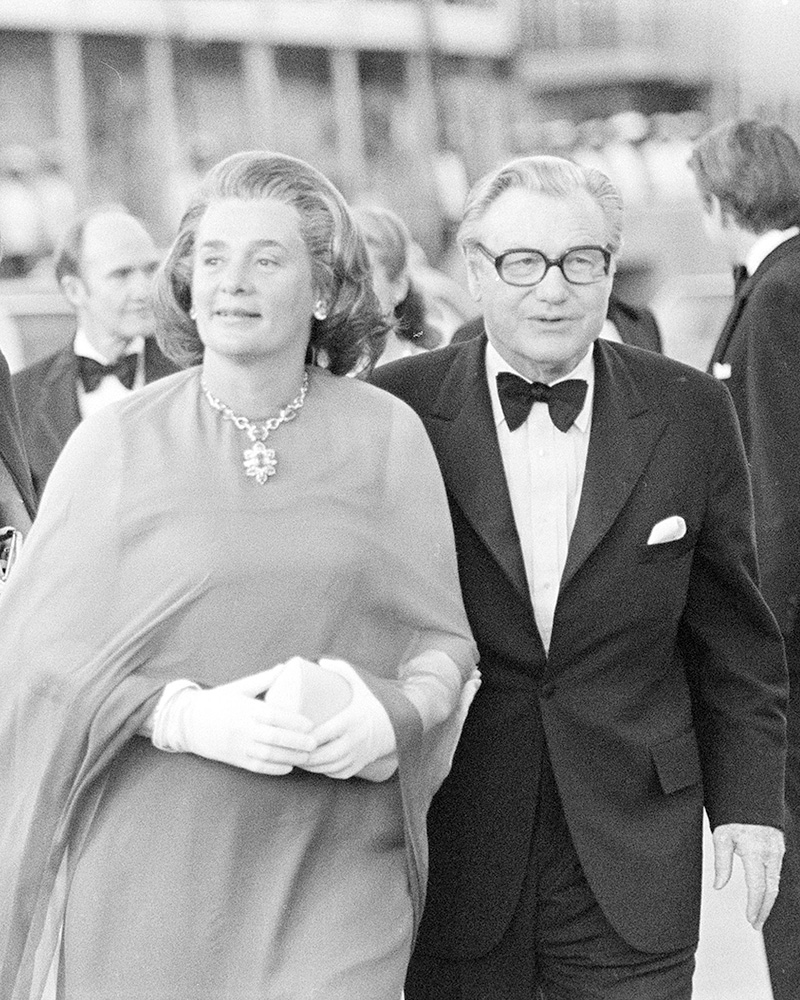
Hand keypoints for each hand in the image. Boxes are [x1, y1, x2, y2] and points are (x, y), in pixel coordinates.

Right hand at [163, 667, 316, 773]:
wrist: (188, 722)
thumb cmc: (217, 701)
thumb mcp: (239, 687)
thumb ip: (262, 680)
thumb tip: (285, 667)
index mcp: (245, 709)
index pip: (273, 716)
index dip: (293, 721)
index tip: (310, 724)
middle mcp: (242, 729)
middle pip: (273, 738)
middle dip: (296, 742)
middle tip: (315, 743)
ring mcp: (238, 746)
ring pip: (268, 755)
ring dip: (290, 757)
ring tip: (307, 756)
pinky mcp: (234, 759)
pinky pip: (257, 766)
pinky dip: (274, 768)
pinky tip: (289, 767)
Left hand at [303, 658, 396, 779]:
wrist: (398, 726)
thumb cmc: (373, 703)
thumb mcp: (360, 684)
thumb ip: (342, 670)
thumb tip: (320, 662)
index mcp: (351, 721)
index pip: (322, 733)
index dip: (304, 737)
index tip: (292, 732)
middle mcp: (354, 741)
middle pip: (322, 754)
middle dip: (303, 754)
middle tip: (289, 747)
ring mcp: (357, 756)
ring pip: (328, 767)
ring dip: (310, 765)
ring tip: (295, 756)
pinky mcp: (359, 766)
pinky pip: (337, 774)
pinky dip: (323, 771)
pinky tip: (312, 766)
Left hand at [713, 822, 784, 929]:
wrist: (749, 794)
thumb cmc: (733, 813)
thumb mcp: (721, 836)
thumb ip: (722, 863)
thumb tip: (719, 885)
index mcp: (755, 851)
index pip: (758, 887)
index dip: (755, 907)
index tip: (751, 919)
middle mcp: (771, 852)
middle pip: (771, 890)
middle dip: (765, 909)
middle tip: (756, 923)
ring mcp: (777, 849)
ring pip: (776, 881)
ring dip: (768, 899)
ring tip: (759, 912)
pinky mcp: (779, 846)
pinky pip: (777, 870)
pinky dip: (771, 885)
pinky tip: (764, 891)